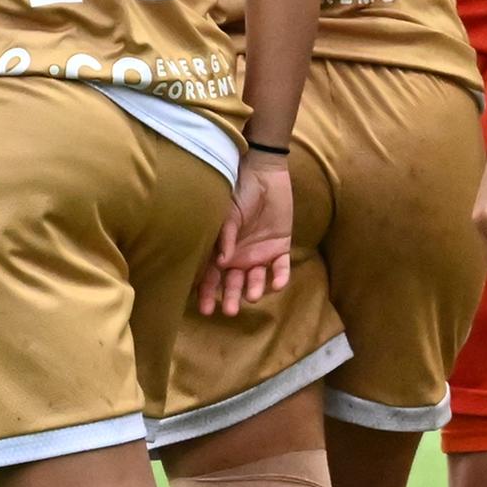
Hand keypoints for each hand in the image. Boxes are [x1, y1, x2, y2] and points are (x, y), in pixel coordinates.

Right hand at [205, 157, 294, 315]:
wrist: (265, 175)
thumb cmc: (239, 192)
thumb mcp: (227, 213)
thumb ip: (226, 236)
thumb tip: (222, 263)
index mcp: (221, 250)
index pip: (211, 275)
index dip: (207, 292)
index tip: (206, 309)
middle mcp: (239, 256)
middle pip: (233, 283)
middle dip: (230, 297)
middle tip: (230, 311)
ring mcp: (259, 253)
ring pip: (256, 279)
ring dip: (254, 289)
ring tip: (252, 295)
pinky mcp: (280, 247)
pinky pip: (281, 267)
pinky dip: (280, 277)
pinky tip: (277, 285)